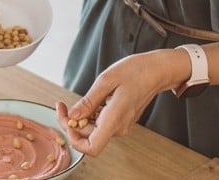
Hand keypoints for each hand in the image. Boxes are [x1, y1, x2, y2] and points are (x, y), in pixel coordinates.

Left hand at [56, 51, 175, 155]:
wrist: (155, 71)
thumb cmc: (135, 72)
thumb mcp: (106, 80)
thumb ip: (88, 101)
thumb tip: (72, 115)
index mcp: (115, 119)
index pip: (92, 147)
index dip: (74, 139)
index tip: (66, 120)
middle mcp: (118, 127)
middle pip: (88, 137)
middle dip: (71, 123)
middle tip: (62, 105)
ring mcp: (121, 125)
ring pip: (93, 131)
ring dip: (80, 119)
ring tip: (74, 102)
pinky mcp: (121, 121)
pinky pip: (100, 124)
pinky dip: (90, 116)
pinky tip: (90, 102)